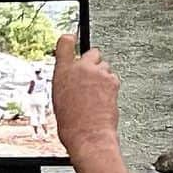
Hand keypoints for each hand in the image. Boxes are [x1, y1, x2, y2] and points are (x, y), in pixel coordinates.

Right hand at [52, 35, 119, 155]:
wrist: (88, 135)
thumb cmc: (72, 124)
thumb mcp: (59, 99)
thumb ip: (67, 82)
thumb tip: (74, 79)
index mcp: (62, 72)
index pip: (65, 44)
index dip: (69, 39)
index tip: (71, 37)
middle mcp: (80, 68)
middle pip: (92, 53)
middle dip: (93, 63)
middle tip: (92, 78)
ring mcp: (97, 73)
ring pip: (105, 66)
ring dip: (103, 76)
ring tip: (97, 94)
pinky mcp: (112, 80)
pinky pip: (113, 77)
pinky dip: (111, 86)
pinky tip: (105, 98)